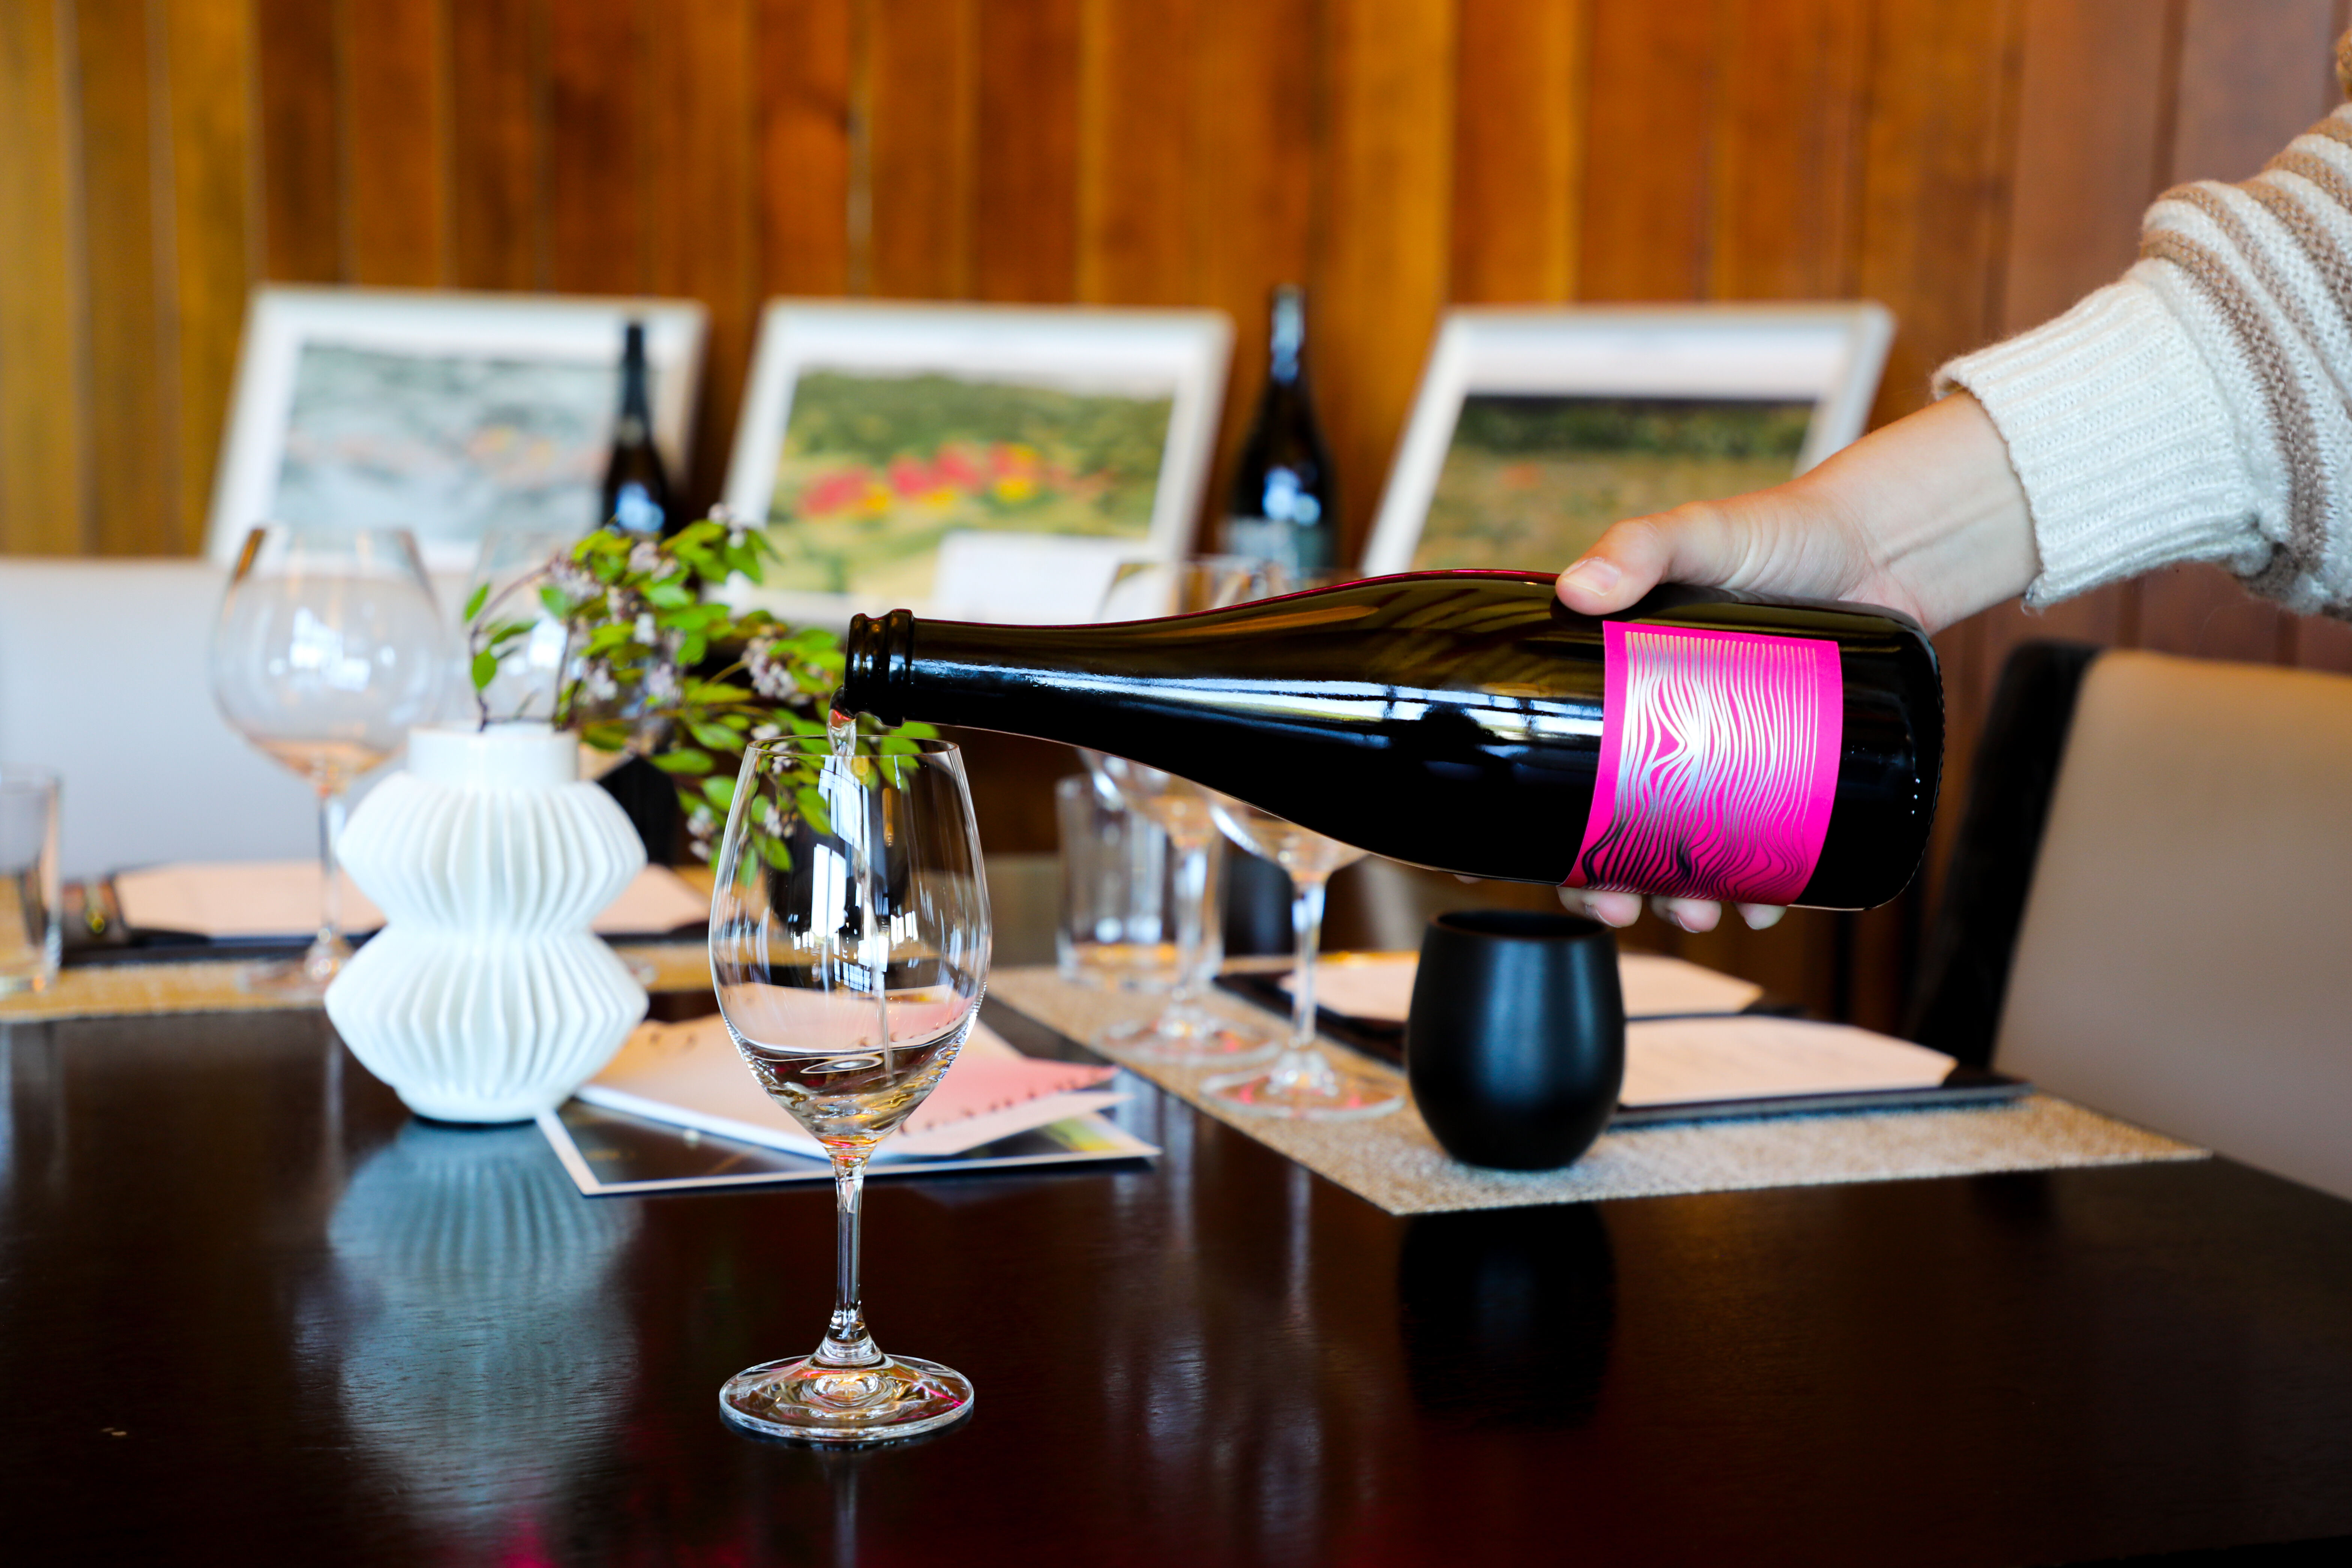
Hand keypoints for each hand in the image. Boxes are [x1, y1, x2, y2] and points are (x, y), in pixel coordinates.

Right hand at [1553, 392, 2036, 933]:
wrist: (1880, 550)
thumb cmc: (1778, 535)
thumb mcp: (1700, 534)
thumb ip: (1640, 547)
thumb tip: (1577, 589)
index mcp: (1614, 689)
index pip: (1555, 769)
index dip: (1531, 830)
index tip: (1518, 869)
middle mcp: (1658, 734)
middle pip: (1612, 830)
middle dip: (1609, 885)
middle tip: (1622, 906)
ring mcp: (1721, 760)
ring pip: (1683, 853)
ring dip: (1680, 899)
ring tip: (1699, 915)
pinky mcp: (1785, 774)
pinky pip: (1761, 847)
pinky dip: (1760, 885)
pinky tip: (1766, 904)